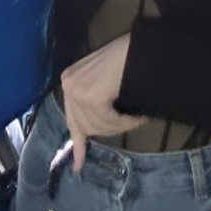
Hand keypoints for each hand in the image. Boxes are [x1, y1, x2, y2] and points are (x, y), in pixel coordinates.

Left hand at [59, 33, 146, 171]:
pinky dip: (125, 122)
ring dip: (120, 126)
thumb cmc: (129, 55)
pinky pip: (109, 120)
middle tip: (132, 122)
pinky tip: (137, 117)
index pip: (71, 118)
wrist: (141, 43)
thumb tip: (96, 126)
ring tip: (137, 118)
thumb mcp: (105, 77)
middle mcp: (68, 85)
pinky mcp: (91, 96)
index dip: (78, 144)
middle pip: (86, 126)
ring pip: (98, 125)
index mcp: (69, 79)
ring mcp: (78, 91)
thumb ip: (97, 98)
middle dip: (110, 130)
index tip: (79, 166)